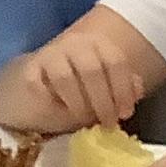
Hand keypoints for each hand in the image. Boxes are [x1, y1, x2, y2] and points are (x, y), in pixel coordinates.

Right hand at [0, 27, 146, 132]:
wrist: (42, 84)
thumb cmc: (80, 88)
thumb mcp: (107, 87)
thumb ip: (123, 87)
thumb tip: (137, 90)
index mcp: (98, 43)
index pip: (115, 61)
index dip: (123, 89)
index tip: (125, 114)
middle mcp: (74, 43)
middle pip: (92, 70)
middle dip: (103, 101)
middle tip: (107, 123)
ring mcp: (49, 54)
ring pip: (65, 78)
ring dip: (78, 104)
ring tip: (84, 120)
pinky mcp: (29, 70)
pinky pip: (39, 86)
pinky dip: (51, 103)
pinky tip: (60, 113)